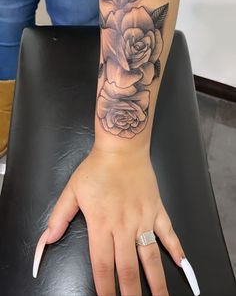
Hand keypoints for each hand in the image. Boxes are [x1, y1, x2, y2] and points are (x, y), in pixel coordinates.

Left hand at [32, 148, 193, 295]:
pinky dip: (176, 248)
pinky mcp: (157, 209)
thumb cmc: (96, 170)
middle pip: (128, 268)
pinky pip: (168, 232)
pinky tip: (182, 265)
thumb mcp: (72, 191)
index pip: (103, 265)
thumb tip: (45, 242)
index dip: (105, 289)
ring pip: (151, 256)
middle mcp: (124, 226)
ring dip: (156, 281)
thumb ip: (58, 218)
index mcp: (101, 224)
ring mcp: (144, 218)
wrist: (122, 149)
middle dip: (131, 293)